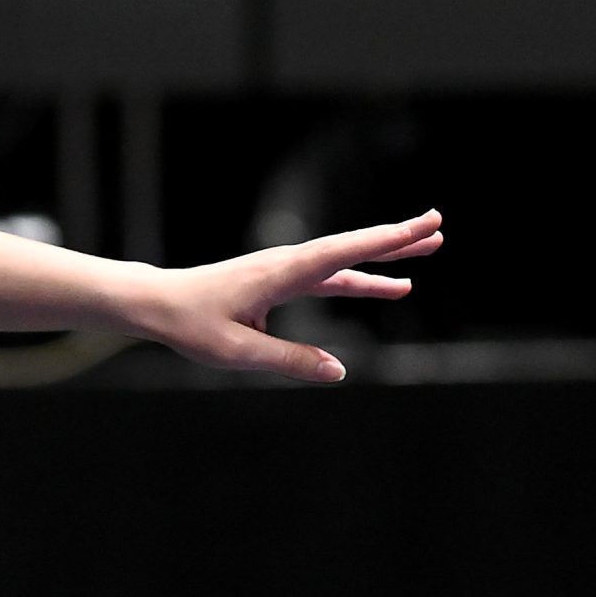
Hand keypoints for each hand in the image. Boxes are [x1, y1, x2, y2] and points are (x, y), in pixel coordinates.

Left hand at [134, 209, 442, 382]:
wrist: (158, 302)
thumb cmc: (191, 325)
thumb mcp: (238, 351)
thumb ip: (290, 360)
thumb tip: (339, 371)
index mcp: (280, 274)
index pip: (341, 254)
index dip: (383, 241)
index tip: (419, 228)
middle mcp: (287, 263)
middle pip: (351, 247)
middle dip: (396, 238)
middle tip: (438, 225)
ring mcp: (285, 269)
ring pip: (345, 260)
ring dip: (385, 255)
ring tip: (428, 250)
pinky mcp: (281, 279)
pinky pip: (330, 276)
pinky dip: (361, 277)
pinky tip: (386, 287)